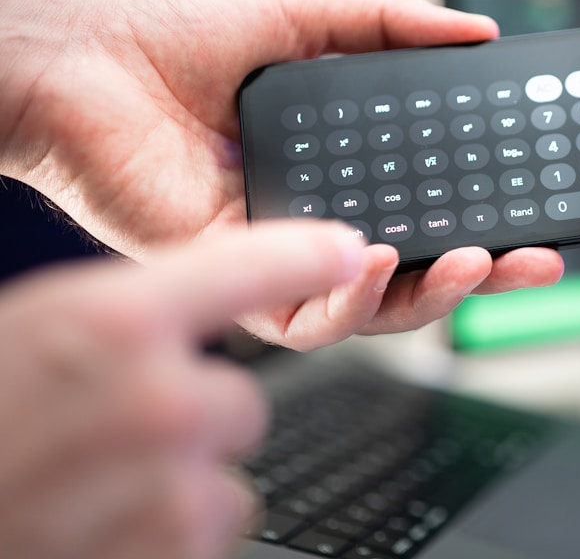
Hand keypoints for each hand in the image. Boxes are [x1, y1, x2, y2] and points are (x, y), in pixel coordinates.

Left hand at [0, 0, 562, 349]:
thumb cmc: (179, 40)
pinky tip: (376, 259)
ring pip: (372, 309)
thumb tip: (480, 31)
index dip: (491, 212)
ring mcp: (278, 254)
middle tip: (538, 258)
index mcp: (343, 165)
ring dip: (431, 296)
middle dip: (486, 272)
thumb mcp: (310, 15)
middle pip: (419, 269)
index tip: (542, 206)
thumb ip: (394, 25)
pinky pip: (302, 319)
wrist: (83, 63)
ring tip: (472, 260)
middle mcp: (318, 216)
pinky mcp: (233, 279)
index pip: (433, 202)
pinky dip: (347, 302)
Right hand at [0, 220, 367, 558]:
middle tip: (111, 436)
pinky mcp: (174, 555)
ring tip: (94, 492)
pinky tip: (100, 531)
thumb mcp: (25, 338)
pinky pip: (207, 532)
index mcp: (106, 323)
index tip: (349, 249)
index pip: (247, 267)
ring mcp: (171, 487)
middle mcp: (157, 400)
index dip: (304, 254)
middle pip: (242, 400)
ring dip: (179, 485)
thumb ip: (115, 325)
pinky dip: (167, 538)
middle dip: (191, 420)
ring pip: (226, 477)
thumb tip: (177, 323)